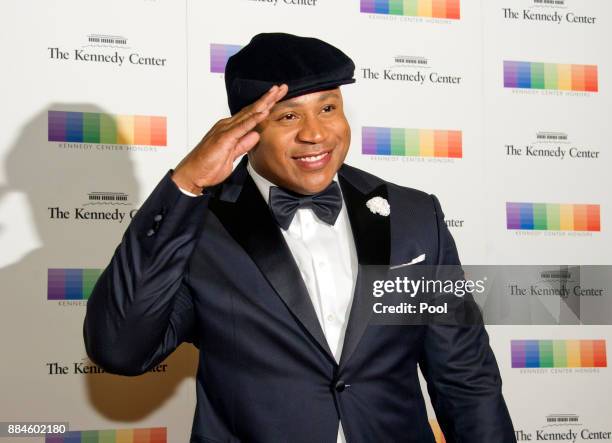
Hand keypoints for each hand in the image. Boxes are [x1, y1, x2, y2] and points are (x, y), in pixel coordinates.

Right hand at [172, 84, 288, 193]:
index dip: (265, 105)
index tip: (277, 98)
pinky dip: (253, 119)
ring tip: (275, 93)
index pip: (251, 114)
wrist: (192, 174)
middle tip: (282, 87)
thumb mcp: (232, 155)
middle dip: (268, 98)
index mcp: (230, 129)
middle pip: (252, 109)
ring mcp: (225, 130)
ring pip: (248, 113)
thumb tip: (255, 135)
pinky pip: (241, 127)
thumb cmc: (208, 166)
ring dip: (263, 103)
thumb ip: (243, 144)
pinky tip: (263, 112)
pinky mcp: (224, 138)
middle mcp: (227, 126)